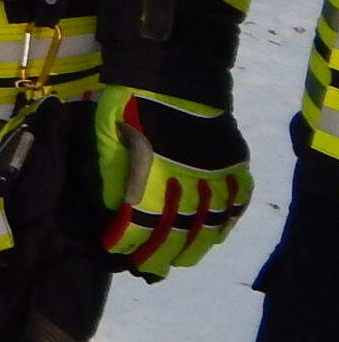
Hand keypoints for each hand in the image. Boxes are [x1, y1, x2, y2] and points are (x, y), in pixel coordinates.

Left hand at [93, 85, 249, 278]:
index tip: (116, 251)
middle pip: (175, 231)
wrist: (173, 72)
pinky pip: (235, 201)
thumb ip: (107, 172)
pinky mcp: (233, 164)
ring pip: (208, 223)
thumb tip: (110, 209)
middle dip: (158, 254)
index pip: (139, 222)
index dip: (126, 242)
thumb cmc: (130, 100)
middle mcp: (186, 180)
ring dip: (194, 246)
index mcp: (151, 173)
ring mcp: (214, 173)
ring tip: (179, 261)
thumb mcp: (105, 133)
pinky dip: (227, 222)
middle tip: (147, 270)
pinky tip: (216, 235)